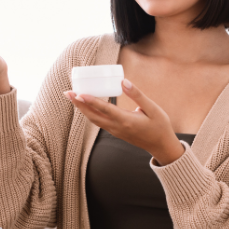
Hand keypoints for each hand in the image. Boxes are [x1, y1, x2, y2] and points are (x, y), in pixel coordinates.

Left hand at [63, 79, 185, 164]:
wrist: (161, 146)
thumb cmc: (159, 126)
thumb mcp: (153, 108)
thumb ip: (137, 95)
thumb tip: (123, 82)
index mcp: (127, 121)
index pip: (105, 109)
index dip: (91, 101)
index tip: (79, 93)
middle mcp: (117, 127)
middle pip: (93, 116)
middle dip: (79, 104)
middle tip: (67, 92)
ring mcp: (115, 131)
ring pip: (94, 120)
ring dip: (82, 109)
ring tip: (72, 97)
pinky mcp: (116, 132)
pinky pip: (99, 122)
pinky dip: (90, 113)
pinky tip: (86, 105)